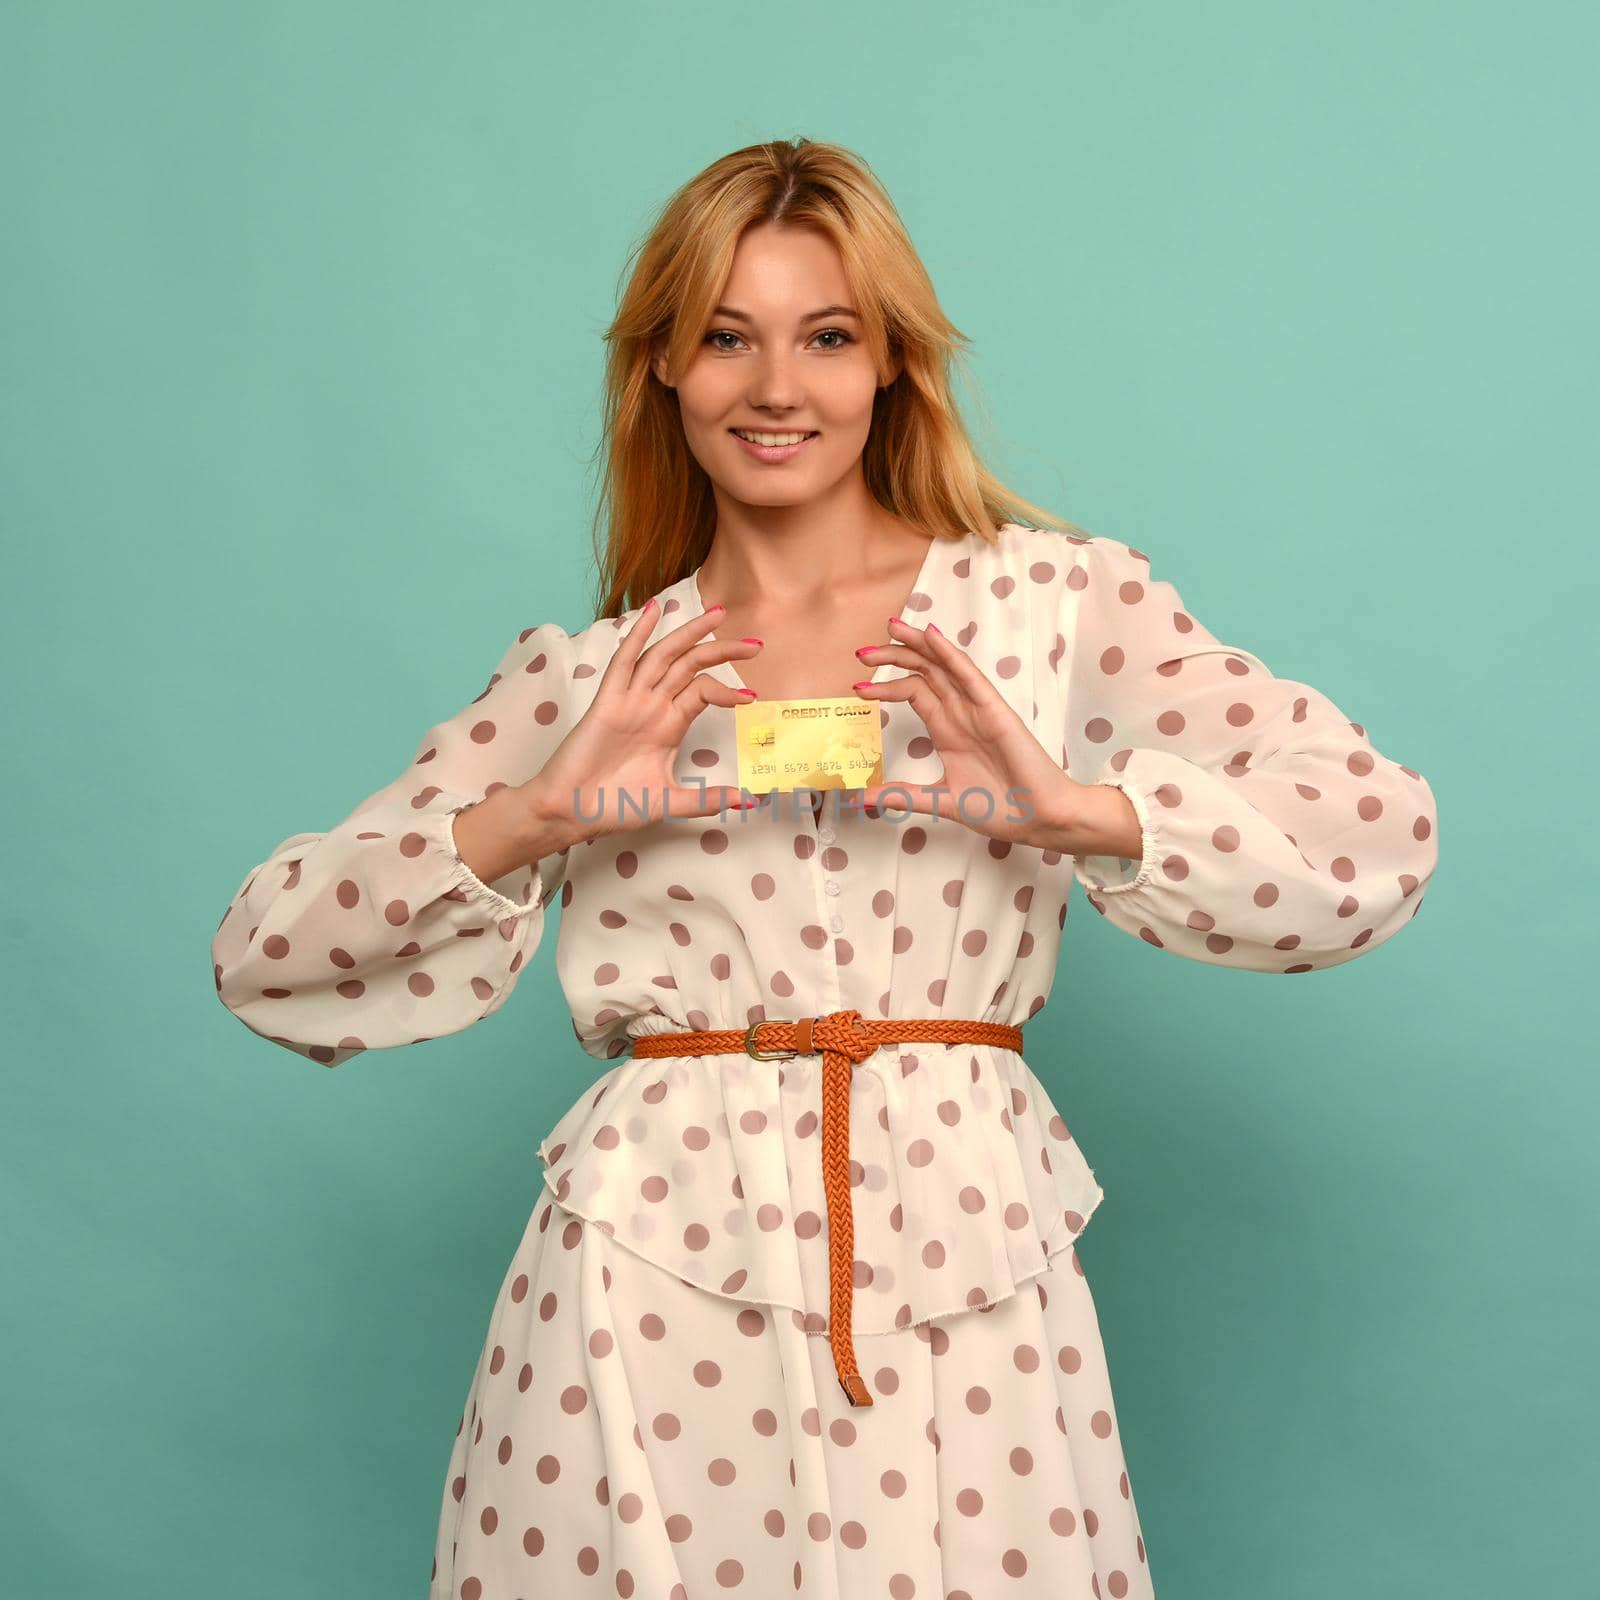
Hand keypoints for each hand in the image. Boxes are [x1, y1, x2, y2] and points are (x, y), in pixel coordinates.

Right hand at [518, 600, 758, 846]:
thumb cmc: (616, 806)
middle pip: (691, 666)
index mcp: (669, 724)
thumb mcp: (672, 801)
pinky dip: (638, 635)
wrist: (573, 812)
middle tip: (755, 644)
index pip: (704, 691)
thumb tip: (748, 803)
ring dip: (689, 634)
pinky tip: (653, 611)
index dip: (730, 690)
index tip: (754, 697)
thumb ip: (707, 800)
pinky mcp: (606, 702)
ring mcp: (630, 701)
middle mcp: (653, 706)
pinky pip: (623, 662)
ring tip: (717, 614)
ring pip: (663, 656)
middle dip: (722, 651)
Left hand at [850, 617, 1102, 851]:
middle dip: (892, 658)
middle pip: (923, 672)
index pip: (912, 693)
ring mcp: (978, 709)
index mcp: (947, 730)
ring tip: (891, 628)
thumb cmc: (1001, 808)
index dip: (885, 686)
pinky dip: (950, 655)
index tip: (857, 688)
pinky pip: (970, 677)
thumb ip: (902, 796)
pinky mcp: (996, 712)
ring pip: (943, 666)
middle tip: (861, 653)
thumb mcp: (940, 801)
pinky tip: (932, 637)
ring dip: (917, 646)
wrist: (1038, 819)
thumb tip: (862, 798)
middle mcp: (960, 714)